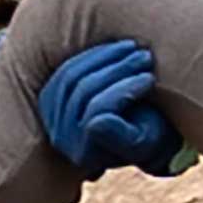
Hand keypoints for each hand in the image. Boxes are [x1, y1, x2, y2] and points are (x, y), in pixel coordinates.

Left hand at [33, 35, 179, 177]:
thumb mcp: (146, 142)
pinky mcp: (50, 95)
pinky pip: (67, 67)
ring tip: (135, 48)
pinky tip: (118, 47)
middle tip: (146, 57)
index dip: (124, 91)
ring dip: (106, 57)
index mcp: (83, 154)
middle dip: (118, 70)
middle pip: (83, 92)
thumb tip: (95, 123)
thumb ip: (121, 137)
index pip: (96, 113)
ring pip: (73, 76)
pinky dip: (93, 54)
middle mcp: (61, 138)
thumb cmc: (152, 138)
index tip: (150, 78)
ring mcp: (51, 116)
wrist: (143, 129)